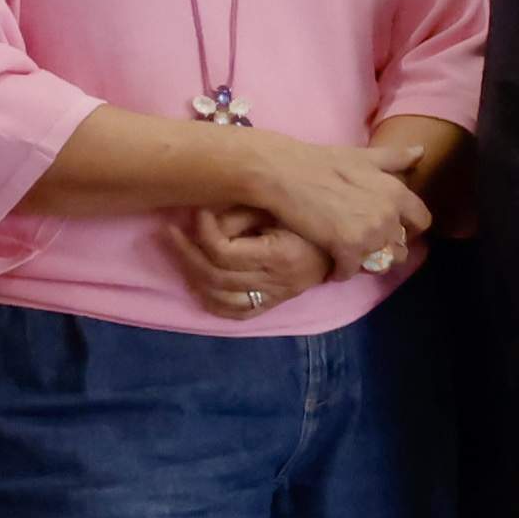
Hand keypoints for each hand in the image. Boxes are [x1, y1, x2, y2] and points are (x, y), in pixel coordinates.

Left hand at [169, 203, 327, 320]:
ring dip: (193, 275)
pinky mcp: (275, 302)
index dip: (203, 232)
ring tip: (181, 253)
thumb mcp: (277, 205)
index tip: (196, 213)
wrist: (345, 241)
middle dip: (187, 253)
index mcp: (280, 255)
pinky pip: (238, 312)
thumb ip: (240, 215)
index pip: (225, 253)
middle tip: (173, 232)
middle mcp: (277, 281)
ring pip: (220, 297)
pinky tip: (199, 282)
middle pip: (216, 276)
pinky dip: (213, 302)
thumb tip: (205, 225)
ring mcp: (276, 296)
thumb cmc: (311, 215)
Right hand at [248, 133, 434, 273]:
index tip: (391, 229)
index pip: (422, 221)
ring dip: (365, 263)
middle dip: (384, 249)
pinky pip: (351, 272)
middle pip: (401, 248)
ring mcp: (369, 234)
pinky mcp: (346, 249)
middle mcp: (389, 215)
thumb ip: (393, 158)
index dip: (407, 228)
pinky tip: (331, 263)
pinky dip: (340, 271)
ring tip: (350, 256)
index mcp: (396, 192)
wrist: (283, 173)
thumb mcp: (363, 157)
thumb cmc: (321, 162)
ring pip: (379, 264)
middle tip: (364, 246)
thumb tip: (420, 152)